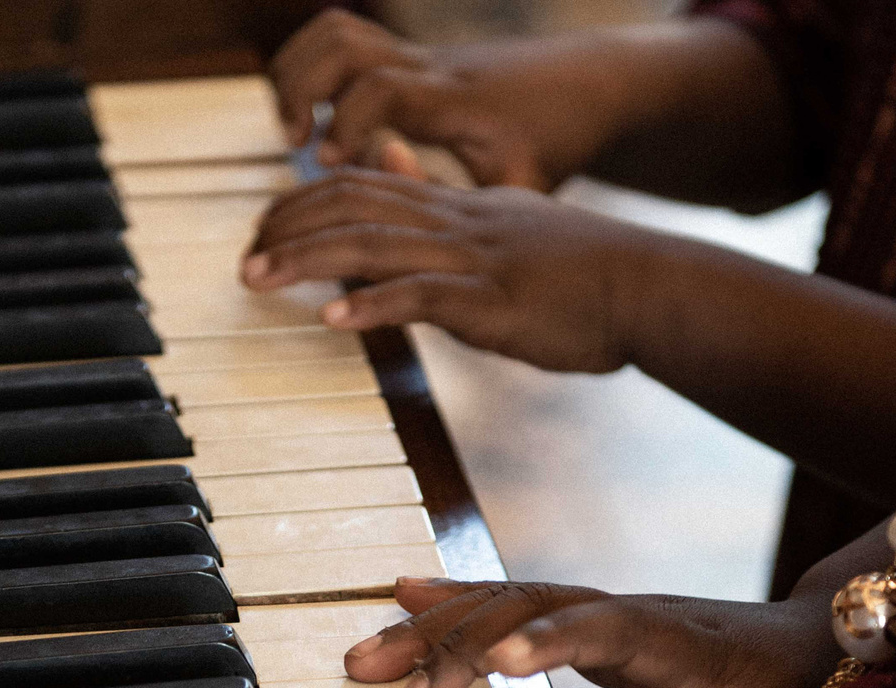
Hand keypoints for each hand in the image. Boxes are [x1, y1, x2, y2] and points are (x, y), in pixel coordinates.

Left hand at [242, 169, 654, 371]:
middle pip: (354, 207)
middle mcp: (460, 221)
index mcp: (460, 206)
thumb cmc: (583, 272)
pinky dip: (375, 303)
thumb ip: (442, 200)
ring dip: (309, 262)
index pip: (365, 186)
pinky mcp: (497, 302)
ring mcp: (477, 259)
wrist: (651, 287)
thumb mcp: (506, 223)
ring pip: (376, 244)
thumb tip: (386, 162)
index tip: (264, 230)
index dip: (305, 203)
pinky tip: (334, 316)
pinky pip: (425, 297)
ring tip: (259, 278)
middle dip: (290, 229)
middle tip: (244, 258)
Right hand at [269, 9, 614, 188]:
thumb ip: (474, 208)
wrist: (590, 83)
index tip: (326, 160)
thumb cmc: (559, 139)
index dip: (345, 119)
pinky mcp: (413, 57)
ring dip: (299, 71)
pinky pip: (347, 40)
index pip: (381, 87)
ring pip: (336, 31)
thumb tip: (416, 225)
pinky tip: (316, 117)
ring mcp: (417, 56)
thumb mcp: (526, 184)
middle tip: (293, 143)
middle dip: (301, 87)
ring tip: (293, 129)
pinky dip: (315, 68)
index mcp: (452, 102)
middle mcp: (428, 70)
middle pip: (342, 43)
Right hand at [345, 577, 843, 687]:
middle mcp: (628, 615)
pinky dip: (453, 601)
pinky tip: (399, 595)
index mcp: (678, 646)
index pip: (605, 633)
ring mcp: (602, 613)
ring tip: (360, 658)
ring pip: (504, 604)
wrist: (827, 647)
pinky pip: (510, 604)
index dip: (552, 642)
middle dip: (453, 645)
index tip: (496, 664)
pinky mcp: (587, 623)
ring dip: (432, 628)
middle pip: (527, 611)